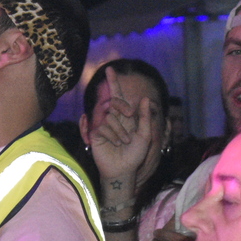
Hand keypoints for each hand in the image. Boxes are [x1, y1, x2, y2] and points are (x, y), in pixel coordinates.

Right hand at [91, 68, 158, 192]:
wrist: (123, 170)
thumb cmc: (135, 154)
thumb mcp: (145, 135)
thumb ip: (145, 117)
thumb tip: (145, 98)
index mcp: (125, 117)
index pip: (118, 96)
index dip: (114, 83)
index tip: (110, 69)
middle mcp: (113, 118)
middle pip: (114, 101)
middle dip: (122, 106)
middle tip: (128, 116)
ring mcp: (103, 125)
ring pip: (110, 116)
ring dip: (120, 130)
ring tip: (123, 142)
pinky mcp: (96, 133)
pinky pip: (103, 126)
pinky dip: (112, 134)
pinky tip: (115, 144)